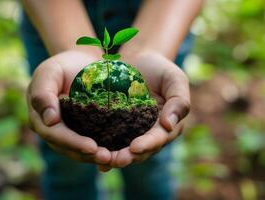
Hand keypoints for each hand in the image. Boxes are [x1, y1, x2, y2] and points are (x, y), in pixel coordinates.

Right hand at [27, 50, 111, 164]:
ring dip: (94, 157)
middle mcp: (51, 129)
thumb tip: (50, 121)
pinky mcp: (80, 131)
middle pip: (67, 147)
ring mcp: (65, 132)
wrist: (78, 64)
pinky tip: (114, 155)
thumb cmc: (62, 66)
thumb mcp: (49, 73)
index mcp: (40, 117)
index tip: (91, 147)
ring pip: (77, 151)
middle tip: (107, 158)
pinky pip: (88, 144)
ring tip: (112, 160)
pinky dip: (98, 151)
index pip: (54, 134)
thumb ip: (43, 94)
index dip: (72, 142)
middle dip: (86, 155)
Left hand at [98, 51, 189, 170]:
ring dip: (115, 157)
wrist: (139, 61)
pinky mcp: (117, 126)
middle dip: (129, 156)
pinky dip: (104, 147)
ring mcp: (133, 131)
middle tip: (116, 161)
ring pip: (125, 148)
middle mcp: (150, 132)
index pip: (159, 138)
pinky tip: (92, 153)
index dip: (148, 144)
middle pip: (141, 149)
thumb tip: (169, 125)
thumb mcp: (175, 80)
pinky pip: (111, 138)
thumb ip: (179, 101)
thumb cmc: (160, 69)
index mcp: (167, 125)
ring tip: (103, 162)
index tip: (135, 147)